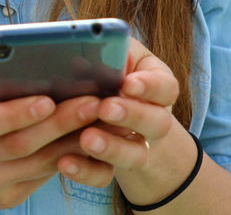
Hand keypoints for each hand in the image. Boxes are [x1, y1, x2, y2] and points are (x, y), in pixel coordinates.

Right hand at [0, 59, 107, 209]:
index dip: (16, 114)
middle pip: (18, 145)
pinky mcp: (4, 198)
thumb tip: (31, 66)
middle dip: (60, 124)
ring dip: (73, 143)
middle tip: (93, 103)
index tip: (49, 99)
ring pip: (37, 164)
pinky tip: (88, 141)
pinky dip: (69, 159)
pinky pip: (42, 178)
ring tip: (100, 121)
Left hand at [73, 38, 206, 208]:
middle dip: (132, 115)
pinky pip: (104, 175)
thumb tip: (79, 58)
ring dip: (112, 148)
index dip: (149, 86)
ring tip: (87, 138)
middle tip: (106, 108)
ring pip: (135, 154)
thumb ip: (103, 56)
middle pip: (157, 122)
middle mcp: (152, 118)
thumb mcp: (111, 57)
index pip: (165, 87)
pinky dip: (85, 170)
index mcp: (155, 85)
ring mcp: (134, 145)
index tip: (128, 83)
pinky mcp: (111, 166)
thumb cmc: (105, 69)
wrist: (101, 107)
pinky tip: (65, 162)